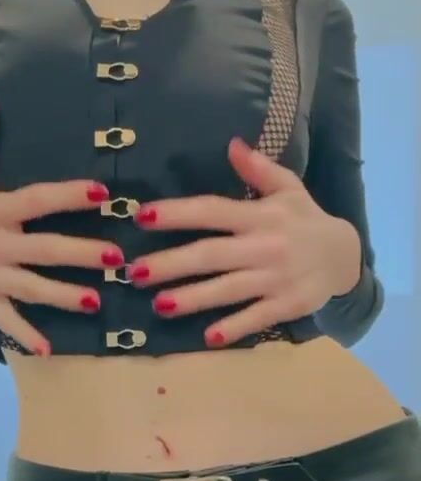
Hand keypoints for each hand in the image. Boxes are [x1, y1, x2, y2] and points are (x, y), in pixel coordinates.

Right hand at [0, 90, 123, 354]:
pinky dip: (26, 335)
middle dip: (80, 254)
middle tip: (117, 258)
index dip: (68, 196)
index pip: (37, 201)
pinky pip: (7, 319)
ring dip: (64, 295)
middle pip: (43, 250)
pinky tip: (50, 350)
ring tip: (96, 301)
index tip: (102, 194)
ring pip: (32, 287)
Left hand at [128, 138, 361, 346]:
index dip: (177, 213)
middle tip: (134, 271)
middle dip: (172, 263)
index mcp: (259, 216)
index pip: (212, 211)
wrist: (346, 257)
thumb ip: (258, 169)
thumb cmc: (306, 220)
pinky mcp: (287, 305)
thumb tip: (231, 144)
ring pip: (228, 289)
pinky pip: (257, 317)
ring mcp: (275, 278)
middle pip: (211, 254)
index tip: (142, 216)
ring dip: (193, 298)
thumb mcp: (288, 188)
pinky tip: (209, 337)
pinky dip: (235, 327)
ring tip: (159, 305)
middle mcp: (264, 246)